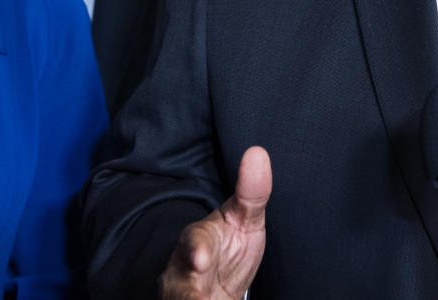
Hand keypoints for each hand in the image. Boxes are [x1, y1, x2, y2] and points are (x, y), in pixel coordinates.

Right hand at [159, 146, 272, 299]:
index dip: (195, 250)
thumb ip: (251, 192)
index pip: (193, 243)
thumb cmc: (228, 245)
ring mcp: (184, 293)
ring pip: (182, 299)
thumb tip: (257, 152)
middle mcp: (184, 271)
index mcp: (198, 242)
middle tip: (199, 295)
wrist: (215, 281)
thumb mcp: (243, 219)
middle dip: (187, 293)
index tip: (199, 259)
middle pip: (179, 284)